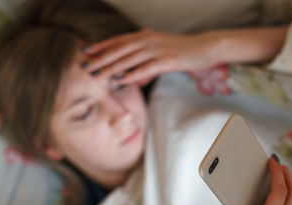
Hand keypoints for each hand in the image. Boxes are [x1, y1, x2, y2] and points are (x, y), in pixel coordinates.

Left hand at [82, 29, 224, 84]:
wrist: (205, 47)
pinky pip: (146, 68)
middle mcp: (148, 40)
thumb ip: (144, 67)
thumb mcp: (161, 57)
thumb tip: (131, 80)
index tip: (87, 51)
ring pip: (130, 58)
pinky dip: (133, 74)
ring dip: (112, 67)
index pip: (119, 41)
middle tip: (86, 66)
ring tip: (98, 75)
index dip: (103, 46)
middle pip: (120, 49)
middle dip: (102, 58)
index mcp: (146, 36)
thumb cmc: (182, 52)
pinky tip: (122, 80)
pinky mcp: (167, 59)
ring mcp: (157, 49)